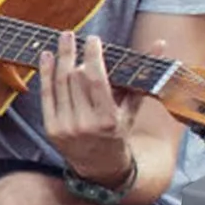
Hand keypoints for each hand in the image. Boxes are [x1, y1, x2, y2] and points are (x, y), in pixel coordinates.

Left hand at [38, 30, 157, 186]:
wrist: (99, 167)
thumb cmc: (118, 132)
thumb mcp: (132, 109)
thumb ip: (142, 76)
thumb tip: (159, 44)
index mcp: (107, 119)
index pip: (96, 80)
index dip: (93, 57)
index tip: (93, 39)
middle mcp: (84, 124)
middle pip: (75, 79)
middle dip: (75, 56)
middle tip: (74, 37)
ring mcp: (65, 127)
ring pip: (59, 84)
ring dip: (60, 58)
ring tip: (63, 39)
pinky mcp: (51, 128)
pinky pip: (46, 95)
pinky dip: (45, 74)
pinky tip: (46, 56)